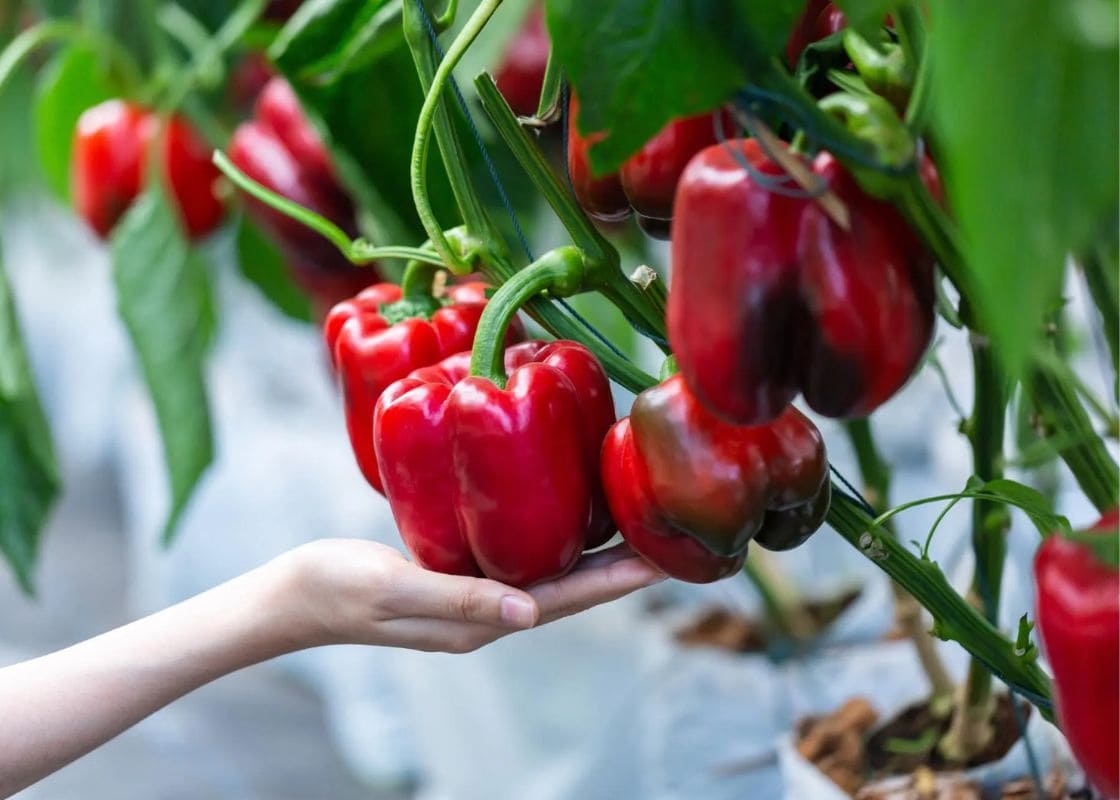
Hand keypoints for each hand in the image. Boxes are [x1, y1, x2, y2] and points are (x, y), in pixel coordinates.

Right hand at [271, 539, 665, 653]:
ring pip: (548, 569)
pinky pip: (516, 553)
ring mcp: (472, 595)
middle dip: (621, 565)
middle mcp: (486, 613)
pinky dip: (548, 535)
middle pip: (570, 587)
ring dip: (592, 550)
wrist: (290, 594)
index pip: (566, 599)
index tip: (665, 558)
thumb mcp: (392, 590)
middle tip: (668, 535)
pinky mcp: (455, 572)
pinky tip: (559, 509)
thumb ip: (459, 600)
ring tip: (632, 520)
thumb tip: (530, 614)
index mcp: (478, 623)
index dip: (618, 579)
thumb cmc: (333, 589)